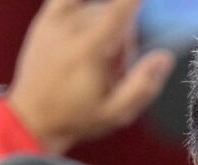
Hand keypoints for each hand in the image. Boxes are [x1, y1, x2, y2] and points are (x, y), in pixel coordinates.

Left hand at [7, 0, 174, 153]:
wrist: (33, 118)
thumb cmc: (77, 117)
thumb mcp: (116, 112)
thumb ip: (143, 86)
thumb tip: (165, 57)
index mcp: (89, 49)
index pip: (120, 9)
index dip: (135, 0)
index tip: (145, 1)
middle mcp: (70, 29)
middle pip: (112, 13)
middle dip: (124, 35)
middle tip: (116, 65)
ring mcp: (54, 22)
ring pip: (94, 7)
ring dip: (104, 25)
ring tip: (97, 56)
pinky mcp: (45, 21)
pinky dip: (84, 4)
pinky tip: (91, 26)